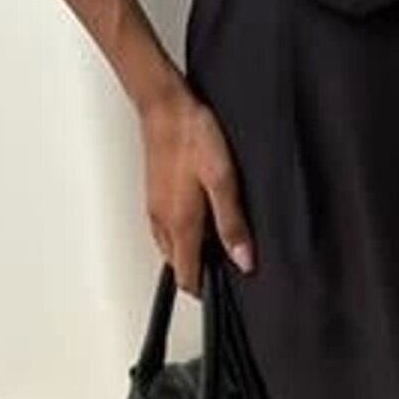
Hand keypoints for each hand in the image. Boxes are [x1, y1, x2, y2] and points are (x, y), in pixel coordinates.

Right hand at [138, 75, 253, 295]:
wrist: (165, 106)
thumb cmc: (192, 136)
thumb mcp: (223, 180)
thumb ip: (232, 222)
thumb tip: (244, 259)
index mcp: (179, 224)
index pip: (187, 276)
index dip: (205, 290)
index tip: (225, 292)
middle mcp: (162, 221)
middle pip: (178, 265)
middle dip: (200, 272)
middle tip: (228, 267)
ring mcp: (155, 208)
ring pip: (171, 247)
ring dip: (191, 252)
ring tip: (220, 244)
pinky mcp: (155, 195)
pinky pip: (166, 228)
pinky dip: (184, 234)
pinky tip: (203, 218)